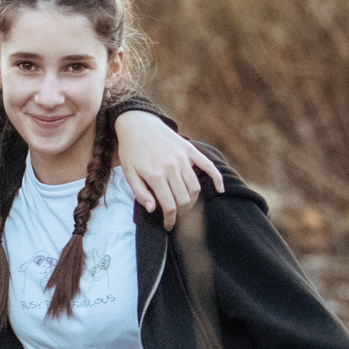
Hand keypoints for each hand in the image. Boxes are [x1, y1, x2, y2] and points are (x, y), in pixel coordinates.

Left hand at [113, 112, 224, 226]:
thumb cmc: (131, 151)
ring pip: (195, 187)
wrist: (138, 124)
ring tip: (185, 205)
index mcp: (155, 175)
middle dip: (181, 212)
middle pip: (184, 199)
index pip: (169, 205)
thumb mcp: (128, 173)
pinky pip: (209, 166)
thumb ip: (140, 193)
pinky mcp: (191, 151)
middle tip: (176, 215)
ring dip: (192, 201)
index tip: (168, 225)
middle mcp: (172, 167)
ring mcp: (183, 158)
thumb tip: (153, 209)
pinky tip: (220, 190)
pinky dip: (217, 179)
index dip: (170, 219)